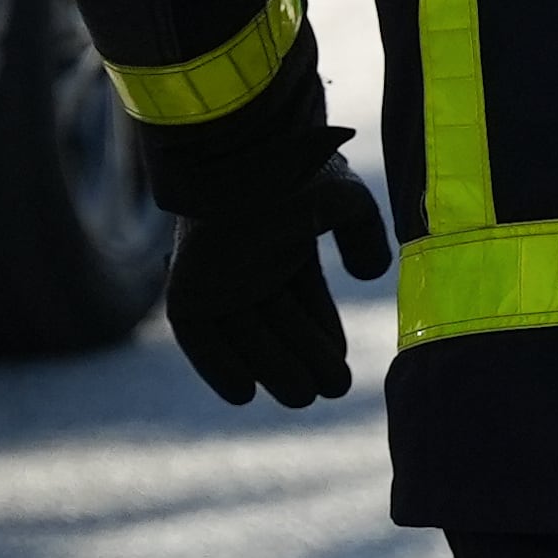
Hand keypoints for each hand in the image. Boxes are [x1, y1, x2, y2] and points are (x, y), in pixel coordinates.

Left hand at [164, 149, 394, 408]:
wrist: (245, 161)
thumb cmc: (298, 174)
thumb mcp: (348, 201)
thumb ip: (363, 237)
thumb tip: (371, 275)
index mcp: (283, 241)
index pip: (304, 300)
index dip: (322, 334)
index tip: (340, 364)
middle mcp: (249, 263)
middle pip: (277, 325)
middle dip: (304, 359)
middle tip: (334, 388)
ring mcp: (216, 277)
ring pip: (245, 337)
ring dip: (271, 369)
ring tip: (303, 396)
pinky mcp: (187, 289)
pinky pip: (198, 339)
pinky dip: (217, 367)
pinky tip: (245, 395)